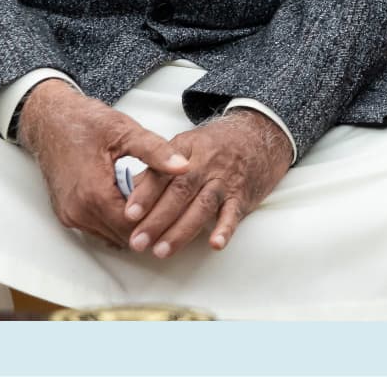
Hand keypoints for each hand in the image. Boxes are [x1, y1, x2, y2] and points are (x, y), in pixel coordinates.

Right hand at [18, 78, 189, 249]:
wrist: (49, 121)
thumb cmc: (83, 123)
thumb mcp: (125, 130)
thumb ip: (156, 151)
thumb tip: (184, 166)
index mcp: (93, 192)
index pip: (134, 224)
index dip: (158, 219)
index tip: (178, 209)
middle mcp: (78, 211)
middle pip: (123, 235)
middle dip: (148, 225)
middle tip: (173, 211)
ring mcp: (70, 215)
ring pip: (111, 236)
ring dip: (132, 226)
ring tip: (156, 208)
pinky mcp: (67, 215)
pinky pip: (98, 229)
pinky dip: (116, 222)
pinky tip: (133, 206)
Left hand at [121, 109, 291, 257]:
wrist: (260, 136)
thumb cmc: (215, 146)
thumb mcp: (186, 146)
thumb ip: (158, 170)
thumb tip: (126, 194)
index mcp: (186, 150)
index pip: (162, 172)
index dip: (145, 194)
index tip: (129, 214)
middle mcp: (206, 163)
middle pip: (180, 192)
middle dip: (157, 219)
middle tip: (137, 242)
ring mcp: (225, 179)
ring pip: (202, 205)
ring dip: (181, 230)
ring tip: (162, 251)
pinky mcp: (243, 194)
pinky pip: (234, 212)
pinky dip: (225, 228)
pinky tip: (215, 244)